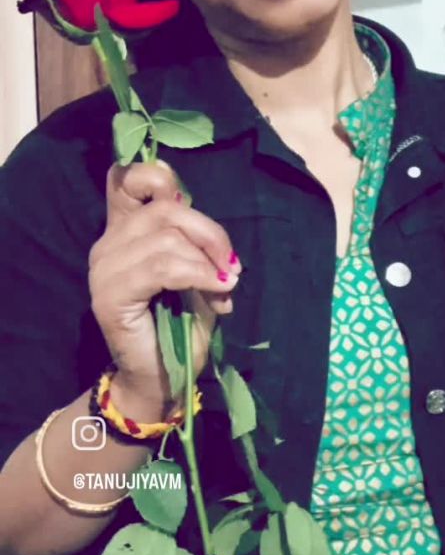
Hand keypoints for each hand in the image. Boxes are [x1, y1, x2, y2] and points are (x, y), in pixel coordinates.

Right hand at [88, 160, 240, 413]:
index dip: (157, 176)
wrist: (162, 378)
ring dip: (206, 260)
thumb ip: (199, 247)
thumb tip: (219, 246)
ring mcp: (104, 268)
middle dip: (209, 232)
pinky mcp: (109, 294)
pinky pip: (161, 267)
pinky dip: (197, 274)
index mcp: (125, 230)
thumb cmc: (181, 326)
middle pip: (164, 208)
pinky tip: (217, 290)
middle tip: (231, 264)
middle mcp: (108, 243)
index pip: (126, 179)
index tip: (189, 201)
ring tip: (224, 286)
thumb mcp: (197, 276)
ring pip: (165, 237)